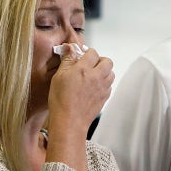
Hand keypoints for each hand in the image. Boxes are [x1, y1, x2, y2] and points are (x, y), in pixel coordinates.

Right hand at [44, 44, 113, 170]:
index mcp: (84, 69)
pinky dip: (104, 84)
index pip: (92, 52)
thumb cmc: (61, 100)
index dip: (87, 52)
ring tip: (93, 76)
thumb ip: (66, 61)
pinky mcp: (104, 98)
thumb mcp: (59, 77)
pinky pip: (109, 86)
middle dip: (100, 60)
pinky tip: (93, 87)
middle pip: (108, 61)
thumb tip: (69, 49)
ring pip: (111, 73)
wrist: (69, 122)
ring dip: (104, 72)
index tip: (81, 56)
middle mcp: (96, 77)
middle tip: (90, 64)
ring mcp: (102, 88)